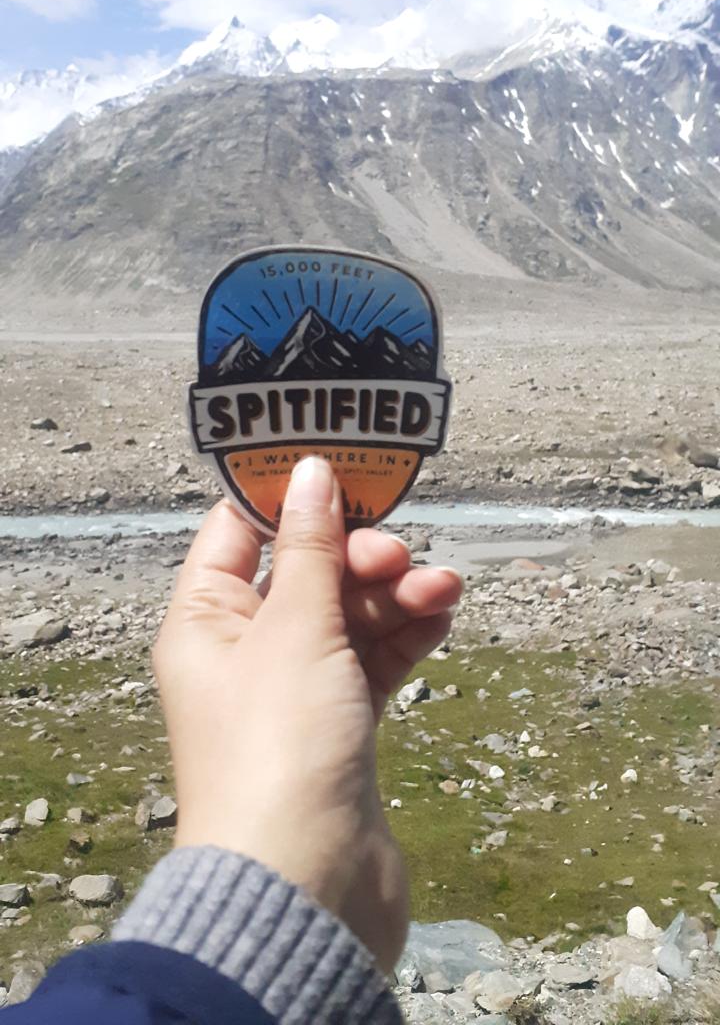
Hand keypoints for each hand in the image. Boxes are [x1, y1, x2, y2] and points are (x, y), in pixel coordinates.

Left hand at [153, 456, 460, 971]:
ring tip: (444, 589)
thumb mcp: (295, 629)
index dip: (286, 496)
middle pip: (305, 571)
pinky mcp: (340, 725)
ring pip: (349, 615)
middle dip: (358, 555)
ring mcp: (295, 689)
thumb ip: (310, 548)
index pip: (239, 532)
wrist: (307, 885)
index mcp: (206, 619)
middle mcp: (244, 649)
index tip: (343, 466)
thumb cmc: (281, 744)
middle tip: (398, 557)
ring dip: (396, 594)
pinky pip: (373, 660)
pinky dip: (405, 636)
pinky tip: (442, 616)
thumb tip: (310, 471)